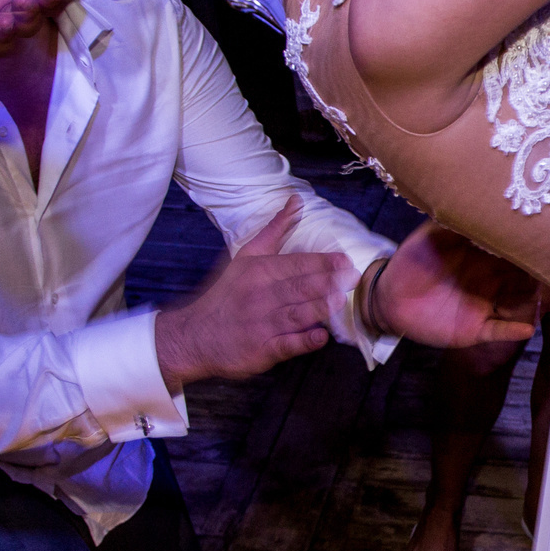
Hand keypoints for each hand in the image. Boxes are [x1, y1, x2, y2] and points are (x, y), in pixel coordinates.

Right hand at [155, 200, 348, 388]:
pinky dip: (302, 342)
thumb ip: (275, 230)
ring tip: (340, 302)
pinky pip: (285, 345)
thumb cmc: (228, 293)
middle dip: (327, 282)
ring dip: (318, 308)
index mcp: (259, 271)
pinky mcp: (261, 350)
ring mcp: (261, 324)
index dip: (322, 262)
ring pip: (295, 314)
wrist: (196, 335)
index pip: (296, 264)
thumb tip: (297, 200)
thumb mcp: (247, 256)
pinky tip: (320, 337)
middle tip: (353, 278)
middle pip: (298, 287)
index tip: (346, 260)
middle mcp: (260, 296)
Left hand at [368, 222, 541, 347]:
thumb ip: (452, 223)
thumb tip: (475, 201)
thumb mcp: (430, 237)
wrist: (389, 298)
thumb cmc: (411, 263)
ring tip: (547, 301)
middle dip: (544, 278)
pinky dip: (513, 330)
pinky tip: (525, 328)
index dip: (532, 250)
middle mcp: (491, 282)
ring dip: (535, 305)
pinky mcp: (475, 329)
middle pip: (527, 281)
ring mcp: (486, 306)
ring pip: (520, 307)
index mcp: (484, 258)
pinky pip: (499, 331)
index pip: (515, 253)